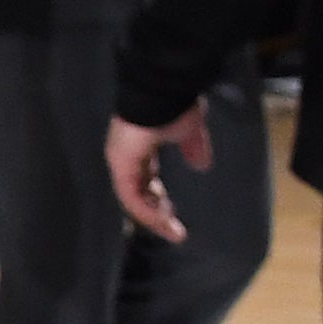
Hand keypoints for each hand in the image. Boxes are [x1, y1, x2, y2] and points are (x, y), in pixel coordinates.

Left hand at [107, 106, 212, 241]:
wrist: (164, 93)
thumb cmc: (174, 106)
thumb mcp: (189, 131)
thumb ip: (193, 148)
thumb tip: (202, 165)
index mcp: (139, 147)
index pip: (144, 180)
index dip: (157, 199)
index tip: (173, 214)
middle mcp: (125, 156)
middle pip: (136, 193)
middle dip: (155, 214)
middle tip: (174, 230)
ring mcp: (120, 161)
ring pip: (132, 199)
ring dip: (152, 218)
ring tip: (172, 230)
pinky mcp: (121, 165)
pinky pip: (131, 196)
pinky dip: (146, 211)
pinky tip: (162, 220)